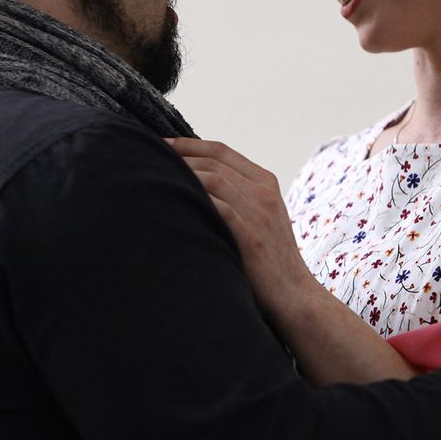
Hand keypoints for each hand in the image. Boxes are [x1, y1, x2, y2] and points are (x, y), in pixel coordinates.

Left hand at [167, 138, 318, 315]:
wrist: (294, 294)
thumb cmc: (268, 259)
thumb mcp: (260, 217)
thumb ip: (238, 196)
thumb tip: (194, 182)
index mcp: (265, 183)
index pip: (222, 151)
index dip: (188, 145)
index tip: (161, 144)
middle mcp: (263, 193)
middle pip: (213, 163)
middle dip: (178, 159)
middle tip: (146, 160)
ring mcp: (259, 213)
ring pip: (213, 180)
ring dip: (181, 177)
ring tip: (154, 180)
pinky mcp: (251, 237)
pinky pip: (218, 209)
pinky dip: (193, 202)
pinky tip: (170, 204)